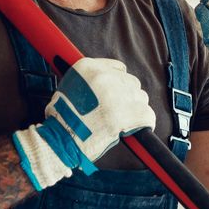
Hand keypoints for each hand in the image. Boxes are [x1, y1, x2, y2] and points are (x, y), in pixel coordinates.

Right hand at [11, 58, 156, 189]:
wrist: (60, 141)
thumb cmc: (62, 119)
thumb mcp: (68, 87)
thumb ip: (89, 80)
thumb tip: (107, 83)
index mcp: (88, 68)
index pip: (119, 68)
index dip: (119, 82)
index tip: (118, 91)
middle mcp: (104, 77)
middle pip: (131, 82)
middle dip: (127, 96)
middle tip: (119, 110)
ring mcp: (117, 95)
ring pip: (141, 97)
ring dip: (135, 109)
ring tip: (124, 120)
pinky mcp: (126, 115)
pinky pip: (147, 114)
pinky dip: (146, 122)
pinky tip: (139, 127)